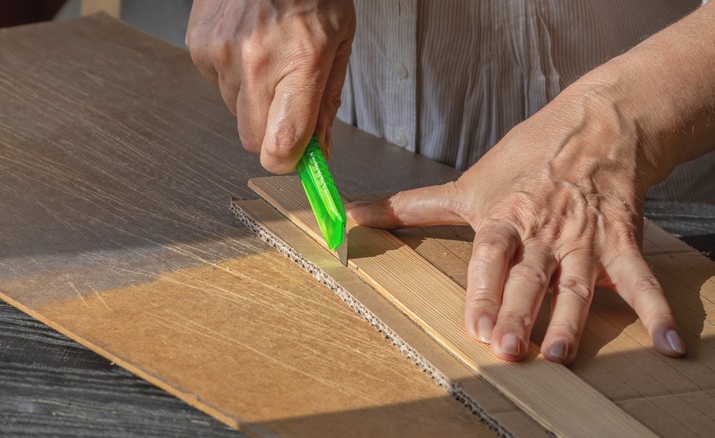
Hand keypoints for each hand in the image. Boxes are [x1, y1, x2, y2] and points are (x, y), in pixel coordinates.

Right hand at [187, 0, 354, 172]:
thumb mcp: (339, 44)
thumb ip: (326, 103)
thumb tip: (318, 151)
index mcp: (302, 62)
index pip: (281, 145)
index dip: (287, 161)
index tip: (295, 159)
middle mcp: (257, 62)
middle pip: (253, 139)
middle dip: (271, 131)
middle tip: (286, 103)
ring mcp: (222, 53)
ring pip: (233, 112)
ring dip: (252, 98)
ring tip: (268, 57)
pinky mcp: (199, 45)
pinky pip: (215, 83)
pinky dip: (232, 73)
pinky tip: (248, 44)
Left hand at [347, 83, 686, 364]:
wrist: (592, 126)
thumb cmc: (524, 158)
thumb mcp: (466, 183)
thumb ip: (410, 207)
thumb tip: (351, 215)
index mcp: (502, 219)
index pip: (489, 259)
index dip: (483, 291)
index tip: (476, 324)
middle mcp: (541, 233)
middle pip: (529, 278)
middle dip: (519, 314)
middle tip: (508, 349)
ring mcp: (581, 238)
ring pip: (576, 285)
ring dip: (570, 322)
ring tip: (560, 356)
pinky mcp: (618, 239)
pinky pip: (638, 277)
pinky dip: (655, 308)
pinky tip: (667, 341)